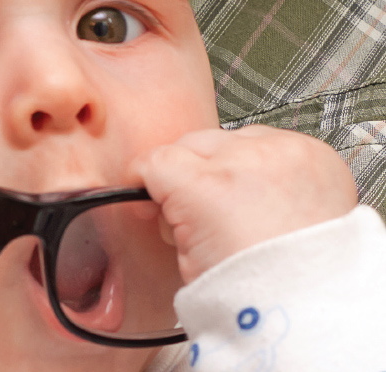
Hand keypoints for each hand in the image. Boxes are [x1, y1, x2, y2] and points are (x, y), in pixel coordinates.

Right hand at [132, 125, 357, 282]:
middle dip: (188, 172)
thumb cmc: (257, 288)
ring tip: (242, 203)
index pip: (155, 159)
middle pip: (193, 143)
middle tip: (199, 208)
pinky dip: (267, 166)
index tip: (148, 193)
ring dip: (229, 164)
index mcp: (206, 187)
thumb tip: (166, 198)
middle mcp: (247, 159)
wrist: (314, 298)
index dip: (144, 180)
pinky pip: (275, 144)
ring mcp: (284, 152)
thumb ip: (170, 214)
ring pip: (233, 138)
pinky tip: (270, 196)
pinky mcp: (314, 153)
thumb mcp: (187, 256)